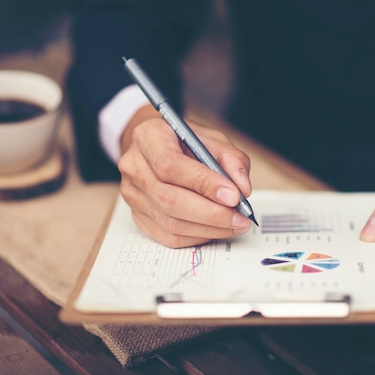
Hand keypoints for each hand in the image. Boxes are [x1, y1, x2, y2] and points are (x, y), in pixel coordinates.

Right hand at [118, 105, 252, 247]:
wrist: (158, 147)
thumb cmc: (185, 142)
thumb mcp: (212, 139)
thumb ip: (231, 159)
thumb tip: (242, 189)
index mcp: (148, 138)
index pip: (170, 166)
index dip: (204, 184)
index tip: (234, 196)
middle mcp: (134, 167)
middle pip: (169, 199)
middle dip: (211, 213)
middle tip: (240, 217)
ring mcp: (133, 194)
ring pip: (170, 222)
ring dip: (208, 228)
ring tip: (234, 224)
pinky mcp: (138, 216)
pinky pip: (168, 236)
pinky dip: (197, 237)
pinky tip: (215, 229)